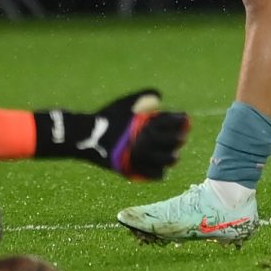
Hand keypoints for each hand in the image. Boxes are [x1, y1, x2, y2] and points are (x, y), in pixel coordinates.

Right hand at [32, 90, 189, 180]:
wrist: (84, 136)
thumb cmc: (106, 117)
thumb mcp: (124, 103)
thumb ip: (143, 97)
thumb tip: (159, 96)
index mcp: (144, 123)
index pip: (169, 121)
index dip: (180, 119)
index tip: (186, 119)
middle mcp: (143, 140)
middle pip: (169, 141)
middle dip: (179, 138)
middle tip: (184, 137)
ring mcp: (137, 156)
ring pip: (162, 159)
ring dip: (171, 157)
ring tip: (175, 156)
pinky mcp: (129, 168)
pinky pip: (149, 174)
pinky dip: (157, 173)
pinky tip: (162, 171)